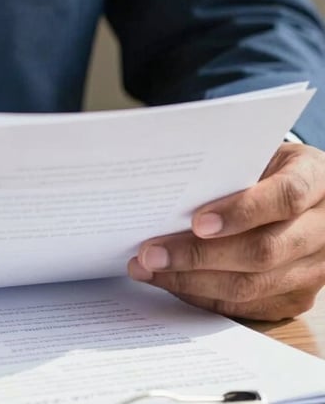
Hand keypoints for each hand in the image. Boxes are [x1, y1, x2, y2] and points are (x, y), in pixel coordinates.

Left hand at [128, 143, 324, 320]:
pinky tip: (171, 282)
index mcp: (317, 180)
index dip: (242, 211)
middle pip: (263, 251)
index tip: (197, 221)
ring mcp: (315, 269)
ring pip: (252, 286)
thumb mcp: (259, 152)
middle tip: (150, 253)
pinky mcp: (298, 297)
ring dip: (192, 281)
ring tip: (148, 269)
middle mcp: (324, 229)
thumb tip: (169, 188)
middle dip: (198, 255)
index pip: (286, 197)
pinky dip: (204, 295)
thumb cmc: (269, 166)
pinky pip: (247, 305)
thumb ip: (228, 167)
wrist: (309, 193)